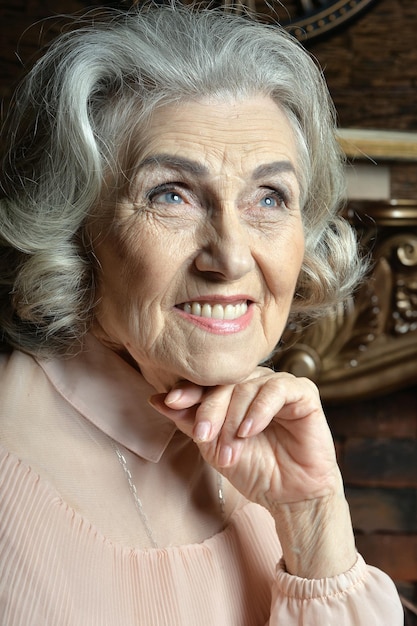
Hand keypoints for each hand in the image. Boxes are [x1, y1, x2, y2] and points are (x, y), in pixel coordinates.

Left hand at [149, 369, 341, 510]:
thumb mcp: (212, 446)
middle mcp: (254, 383)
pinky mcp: (302, 393)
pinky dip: (259, 410)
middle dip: (210, 410)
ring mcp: (278, 386)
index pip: (208, 382)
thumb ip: (189, 421)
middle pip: (226, 382)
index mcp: (233, 391)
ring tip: (229, 451)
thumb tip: (156, 399)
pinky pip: (277, 390)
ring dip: (234, 420)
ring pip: (248, 386)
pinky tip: (249, 431)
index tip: (171, 402)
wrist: (288, 495)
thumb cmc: (252, 468)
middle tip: (203, 436)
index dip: (188, 390)